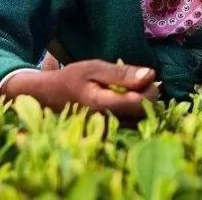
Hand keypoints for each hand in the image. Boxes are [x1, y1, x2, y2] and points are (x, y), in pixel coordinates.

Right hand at [3, 59, 160, 122]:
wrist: (51, 97)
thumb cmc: (73, 79)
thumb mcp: (94, 68)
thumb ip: (122, 74)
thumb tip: (150, 75)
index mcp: (102, 105)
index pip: (140, 103)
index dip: (149, 89)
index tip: (145, 77)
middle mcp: (107, 123)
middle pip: (145, 114)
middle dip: (149, 96)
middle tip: (139, 82)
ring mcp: (108, 131)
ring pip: (142, 121)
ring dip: (144, 105)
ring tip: (132, 91)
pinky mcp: (110, 133)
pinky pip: (134, 125)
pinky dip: (137, 112)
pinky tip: (128, 101)